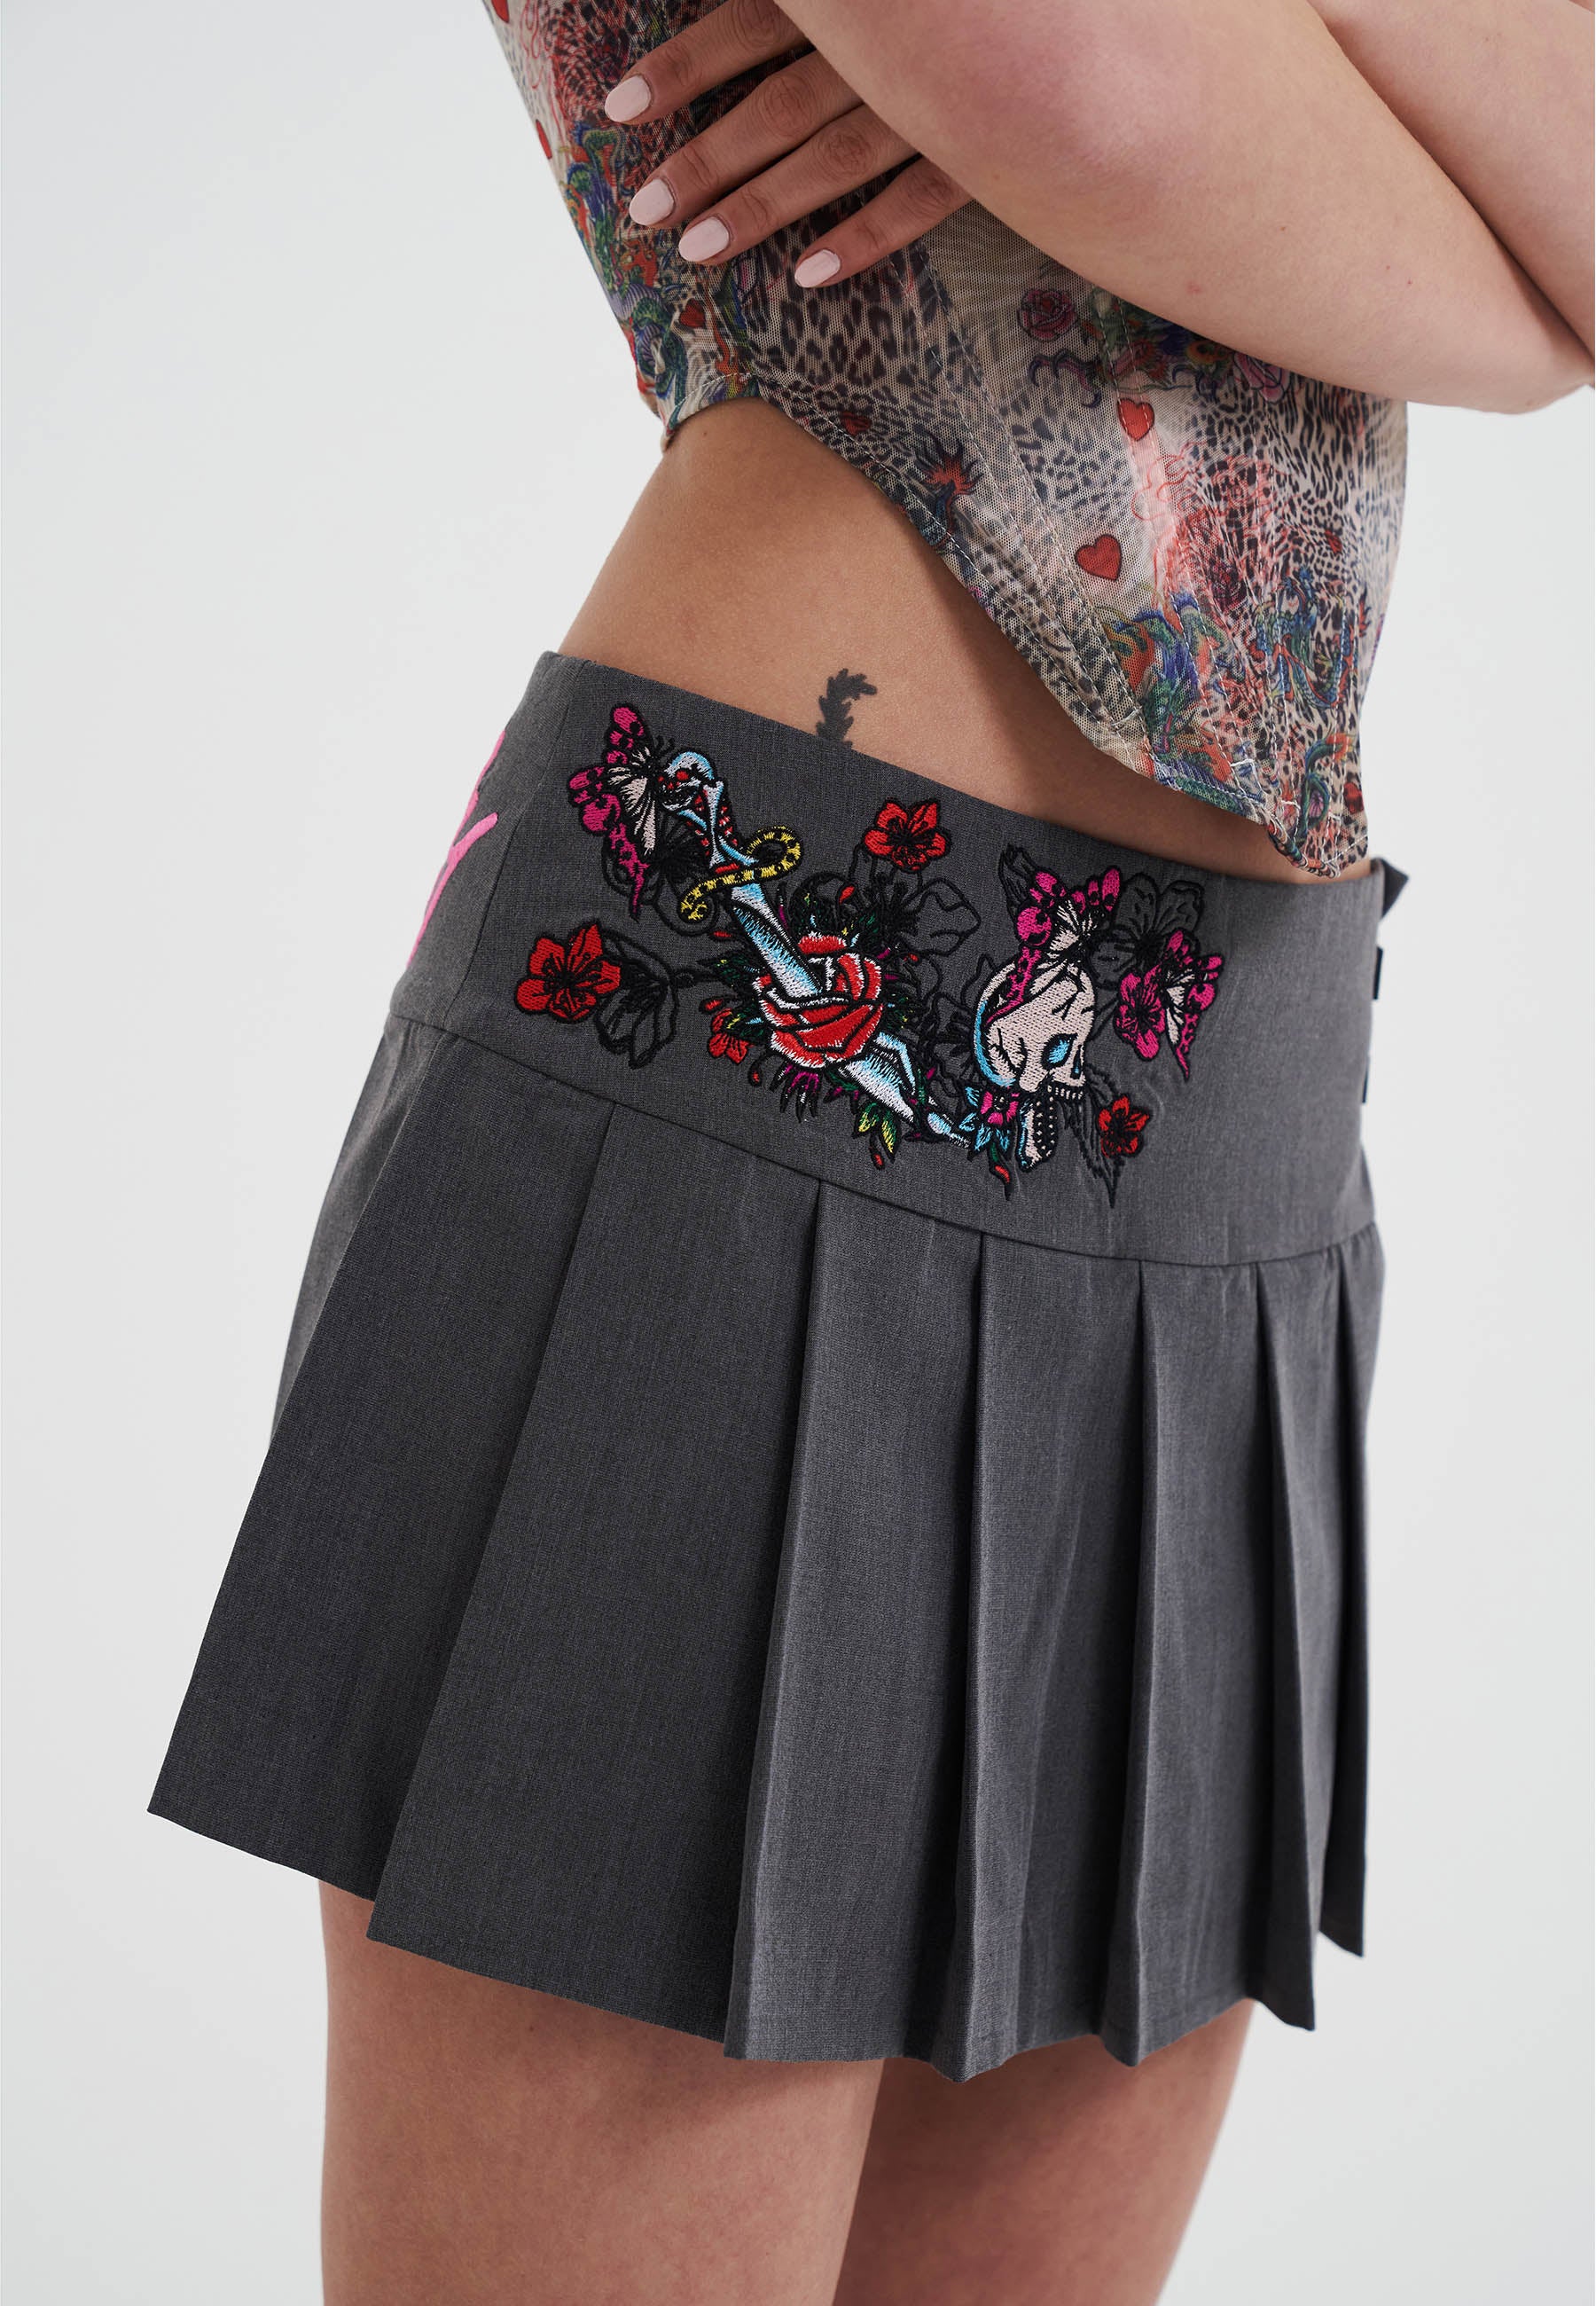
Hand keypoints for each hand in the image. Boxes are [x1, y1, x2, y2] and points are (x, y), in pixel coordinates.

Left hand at [600, 0, 967, 287]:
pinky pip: (921, 201)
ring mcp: (943, 101)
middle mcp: (892, 43)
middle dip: (705, 156)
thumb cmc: (974, 5)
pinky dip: (864, 237)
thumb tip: (763, 17)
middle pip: (777, 104)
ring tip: (700, 249)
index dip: (680, 65)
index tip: (616, 112)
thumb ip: (819, 7)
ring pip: (835, 158)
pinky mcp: (992, 152)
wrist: (1104, 19)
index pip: (749, 23)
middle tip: (643, 209)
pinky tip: (807, 278)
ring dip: (763, 206)